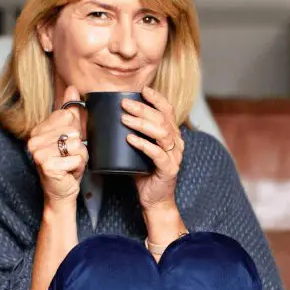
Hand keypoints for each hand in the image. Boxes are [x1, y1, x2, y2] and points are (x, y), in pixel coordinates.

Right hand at [28, 86, 87, 207]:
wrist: (61, 191)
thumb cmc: (66, 164)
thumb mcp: (70, 136)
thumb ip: (71, 113)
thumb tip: (72, 88)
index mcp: (38, 129)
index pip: (67, 116)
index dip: (74, 131)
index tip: (66, 144)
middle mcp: (34, 139)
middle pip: (73, 130)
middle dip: (78, 146)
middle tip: (68, 157)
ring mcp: (39, 152)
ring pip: (76, 145)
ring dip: (79, 157)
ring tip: (69, 165)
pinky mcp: (47, 165)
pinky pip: (76, 158)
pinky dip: (78, 167)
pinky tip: (68, 173)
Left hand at [122, 86, 183, 212]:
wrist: (155, 200)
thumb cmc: (145, 173)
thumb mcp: (141, 149)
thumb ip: (135, 134)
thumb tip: (113, 118)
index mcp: (172, 135)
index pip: (168, 110)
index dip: (157, 98)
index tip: (142, 90)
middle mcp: (176, 143)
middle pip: (162, 118)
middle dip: (142, 108)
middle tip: (124, 104)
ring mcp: (174, 156)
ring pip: (162, 133)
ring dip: (141, 124)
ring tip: (124, 119)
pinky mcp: (169, 169)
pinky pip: (157, 153)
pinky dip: (143, 144)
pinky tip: (130, 139)